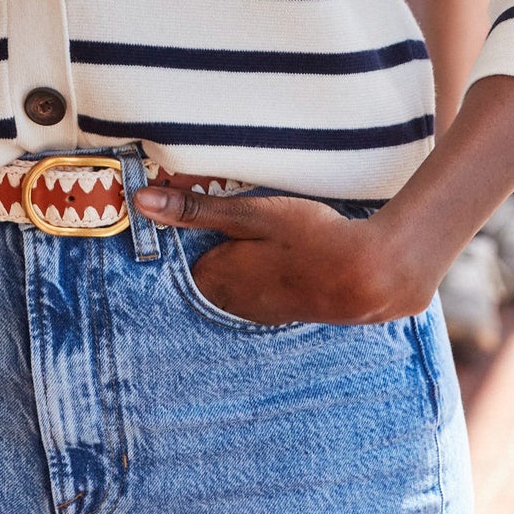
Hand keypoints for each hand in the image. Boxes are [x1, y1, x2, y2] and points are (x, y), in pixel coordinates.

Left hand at [133, 184, 430, 324]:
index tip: (179, 206)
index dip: (176, 233)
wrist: (372, 277)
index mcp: (216, 279)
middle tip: (212, 212)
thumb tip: (141, 202)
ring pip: (230, 282)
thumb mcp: (251, 215)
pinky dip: (256, 272)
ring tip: (247, 233)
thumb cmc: (309, 239)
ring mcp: (260, 311)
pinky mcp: (285, 310)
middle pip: (202, 272)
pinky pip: (255, 290)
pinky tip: (273, 255)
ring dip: (232, 260)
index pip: (176, 260)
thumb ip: (197, 210)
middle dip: (202, 248)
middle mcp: (232, 303)